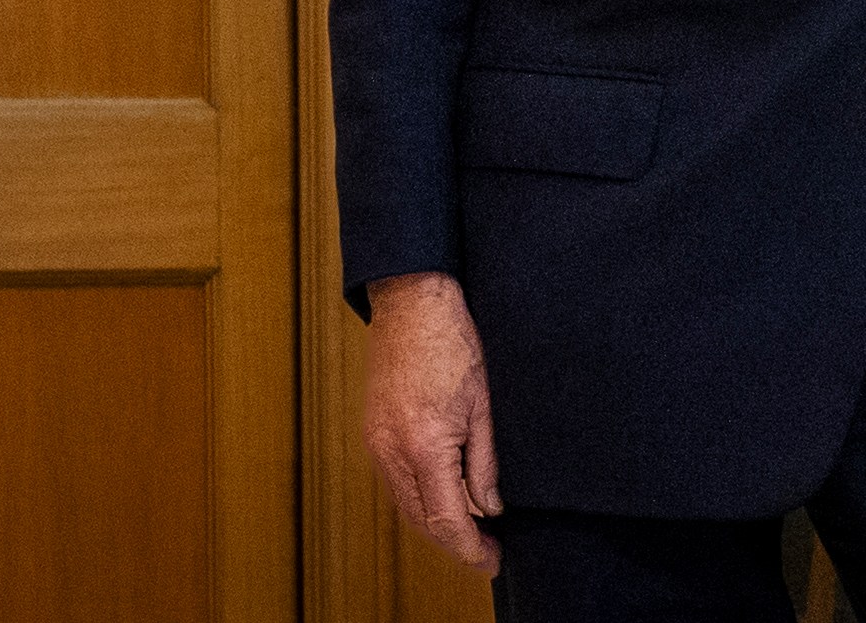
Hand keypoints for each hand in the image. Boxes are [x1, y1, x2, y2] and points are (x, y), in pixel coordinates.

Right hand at [365, 271, 503, 574]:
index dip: (471, 548)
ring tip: (472, 531)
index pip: (447, 520)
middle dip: (455, 544)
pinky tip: (444, 498)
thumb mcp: (484, 404)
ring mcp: (377, 444)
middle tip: (488, 552)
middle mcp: (392, 452)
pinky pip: (396, 483)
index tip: (492, 560)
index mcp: (424, 446)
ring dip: (436, 525)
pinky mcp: (373, 433)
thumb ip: (485, 462)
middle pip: (422, 522)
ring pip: (406, 506)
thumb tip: (490, 507)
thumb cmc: (453, 343)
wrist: (413, 304)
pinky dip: (420, 500)